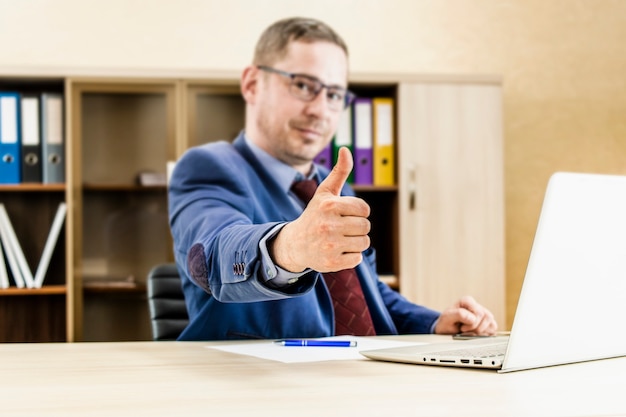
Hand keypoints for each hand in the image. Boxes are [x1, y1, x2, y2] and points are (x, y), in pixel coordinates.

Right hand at [271, 147, 370, 271]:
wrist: (296, 244)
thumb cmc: (315, 215)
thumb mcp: (325, 193)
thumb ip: (339, 172)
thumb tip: (346, 149)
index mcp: (330, 205)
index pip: (364, 209)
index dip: (358, 212)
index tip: (344, 214)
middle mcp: (329, 225)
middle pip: (366, 226)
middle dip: (357, 227)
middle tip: (341, 228)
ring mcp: (330, 245)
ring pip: (364, 242)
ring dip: (355, 242)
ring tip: (340, 239)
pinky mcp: (332, 263)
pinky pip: (357, 258)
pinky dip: (350, 256)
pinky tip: (337, 251)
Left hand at [434, 296, 497, 335]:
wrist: (446, 330)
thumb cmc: (446, 322)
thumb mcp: (446, 318)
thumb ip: (458, 315)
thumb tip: (472, 318)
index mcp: (467, 301)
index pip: (479, 312)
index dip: (472, 323)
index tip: (462, 327)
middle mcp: (476, 306)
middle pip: (487, 317)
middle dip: (475, 328)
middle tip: (464, 330)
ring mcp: (483, 314)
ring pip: (492, 323)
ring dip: (481, 332)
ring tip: (469, 332)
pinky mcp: (487, 323)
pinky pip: (493, 329)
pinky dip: (485, 334)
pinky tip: (475, 334)